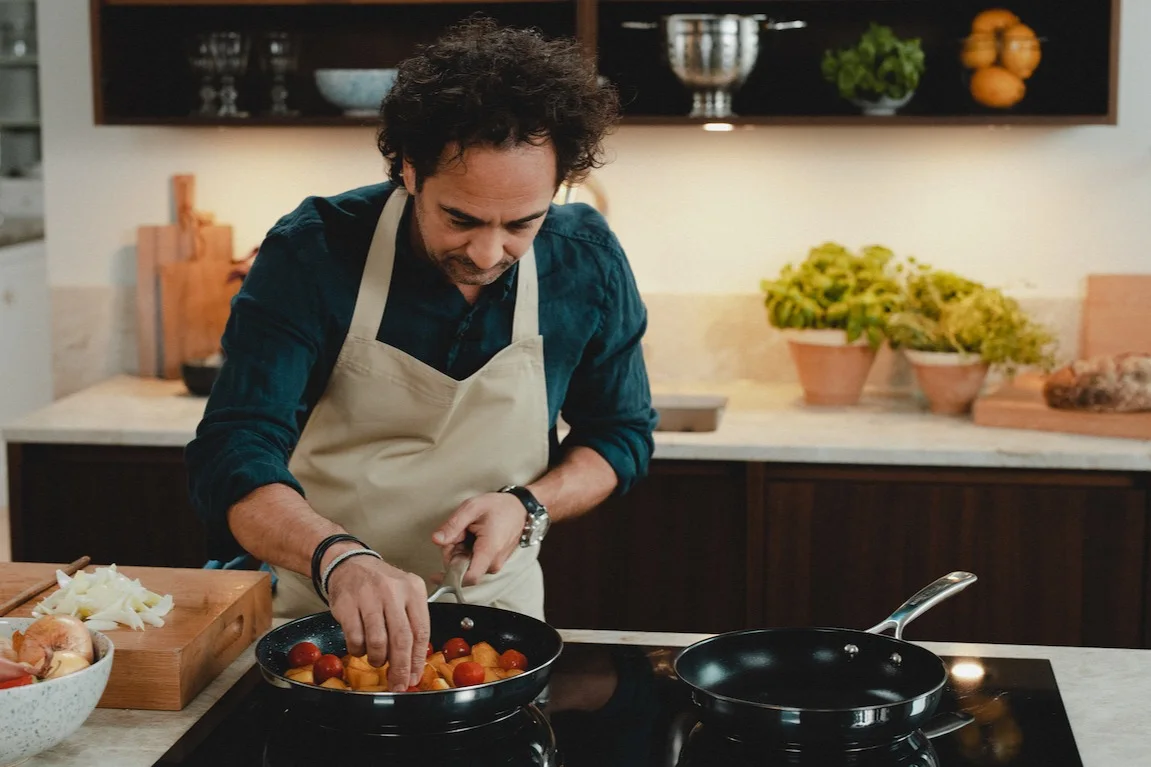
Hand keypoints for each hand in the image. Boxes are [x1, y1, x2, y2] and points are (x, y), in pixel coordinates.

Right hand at [324, 548, 430, 691]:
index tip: (414, 676)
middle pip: (402, 639)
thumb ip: (411, 622)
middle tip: (398, 683)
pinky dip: (359, 651)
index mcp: (413, 589)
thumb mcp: (404, 593)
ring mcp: (369, 596)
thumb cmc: (380, 584)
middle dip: (400, 667)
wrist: (350, 564)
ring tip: (378, 660)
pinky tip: (361, 648)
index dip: (418, 659)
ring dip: (378, 659)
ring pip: (378, 642)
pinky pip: (356, 638)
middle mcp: (393, 591)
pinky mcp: (347, 604)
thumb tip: (414, 662)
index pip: (421, 630)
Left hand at [432, 492, 524, 585]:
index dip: (449, 577)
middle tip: (460, 532)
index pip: (468, 577)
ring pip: (465, 565)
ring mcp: (494, 565)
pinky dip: (468, 551)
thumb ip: (453, 525)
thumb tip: (437, 540)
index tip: (436, 574)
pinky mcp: (492, 564)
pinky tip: (474, 537)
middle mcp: (493, 562)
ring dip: (460, 550)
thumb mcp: (472, 507)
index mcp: (489, 550)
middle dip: (453, 551)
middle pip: (461, 568)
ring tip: (470, 532)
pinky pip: (473, 562)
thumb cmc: (500, 507)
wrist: (520, 509)